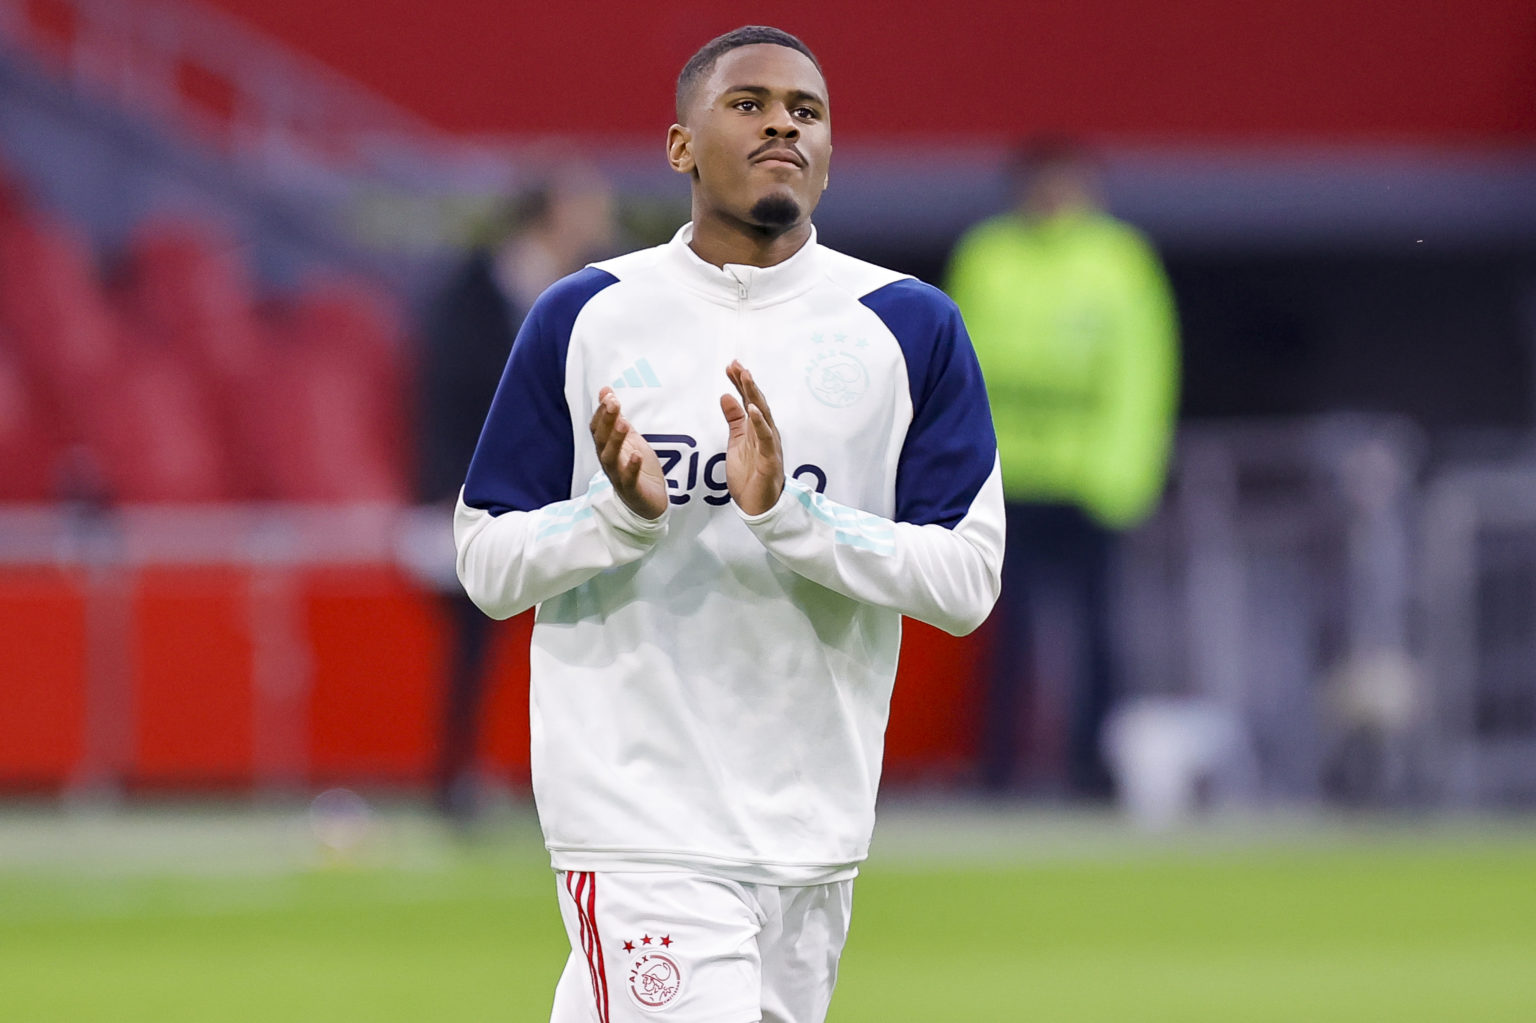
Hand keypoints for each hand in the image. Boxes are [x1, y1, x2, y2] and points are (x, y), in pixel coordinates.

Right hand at [590, 387, 667, 518]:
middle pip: (602, 440)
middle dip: (607, 421)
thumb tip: (606, 390)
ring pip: (611, 458)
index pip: (598, 428)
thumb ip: (616, 417)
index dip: (602, 411)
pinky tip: (635, 456)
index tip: (608, 394)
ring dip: (616, 440)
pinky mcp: (632, 490)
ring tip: (623, 423)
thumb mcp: (628, 438)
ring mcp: (618, 476)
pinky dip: (631, 467)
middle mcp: (608, 461)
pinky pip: (628, 479)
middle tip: (613, 403)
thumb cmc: (636, 468)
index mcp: (606, 448)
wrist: (648, 503)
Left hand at [720, 360, 784, 515]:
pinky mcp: (769, 459)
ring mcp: (769, 445)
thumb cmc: (750, 475)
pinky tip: (752, 409)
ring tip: (746, 377)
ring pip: (763, 415)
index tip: (730, 366)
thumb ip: (734, 420)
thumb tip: (725, 396)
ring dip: (754, 395)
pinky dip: (759, 422)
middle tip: (737, 364)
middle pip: (757, 402)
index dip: (740, 383)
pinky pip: (765, 437)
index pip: (748, 401)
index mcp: (756, 429)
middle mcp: (765, 433)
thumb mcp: (737, 443)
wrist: (759, 505)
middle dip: (747, 383)